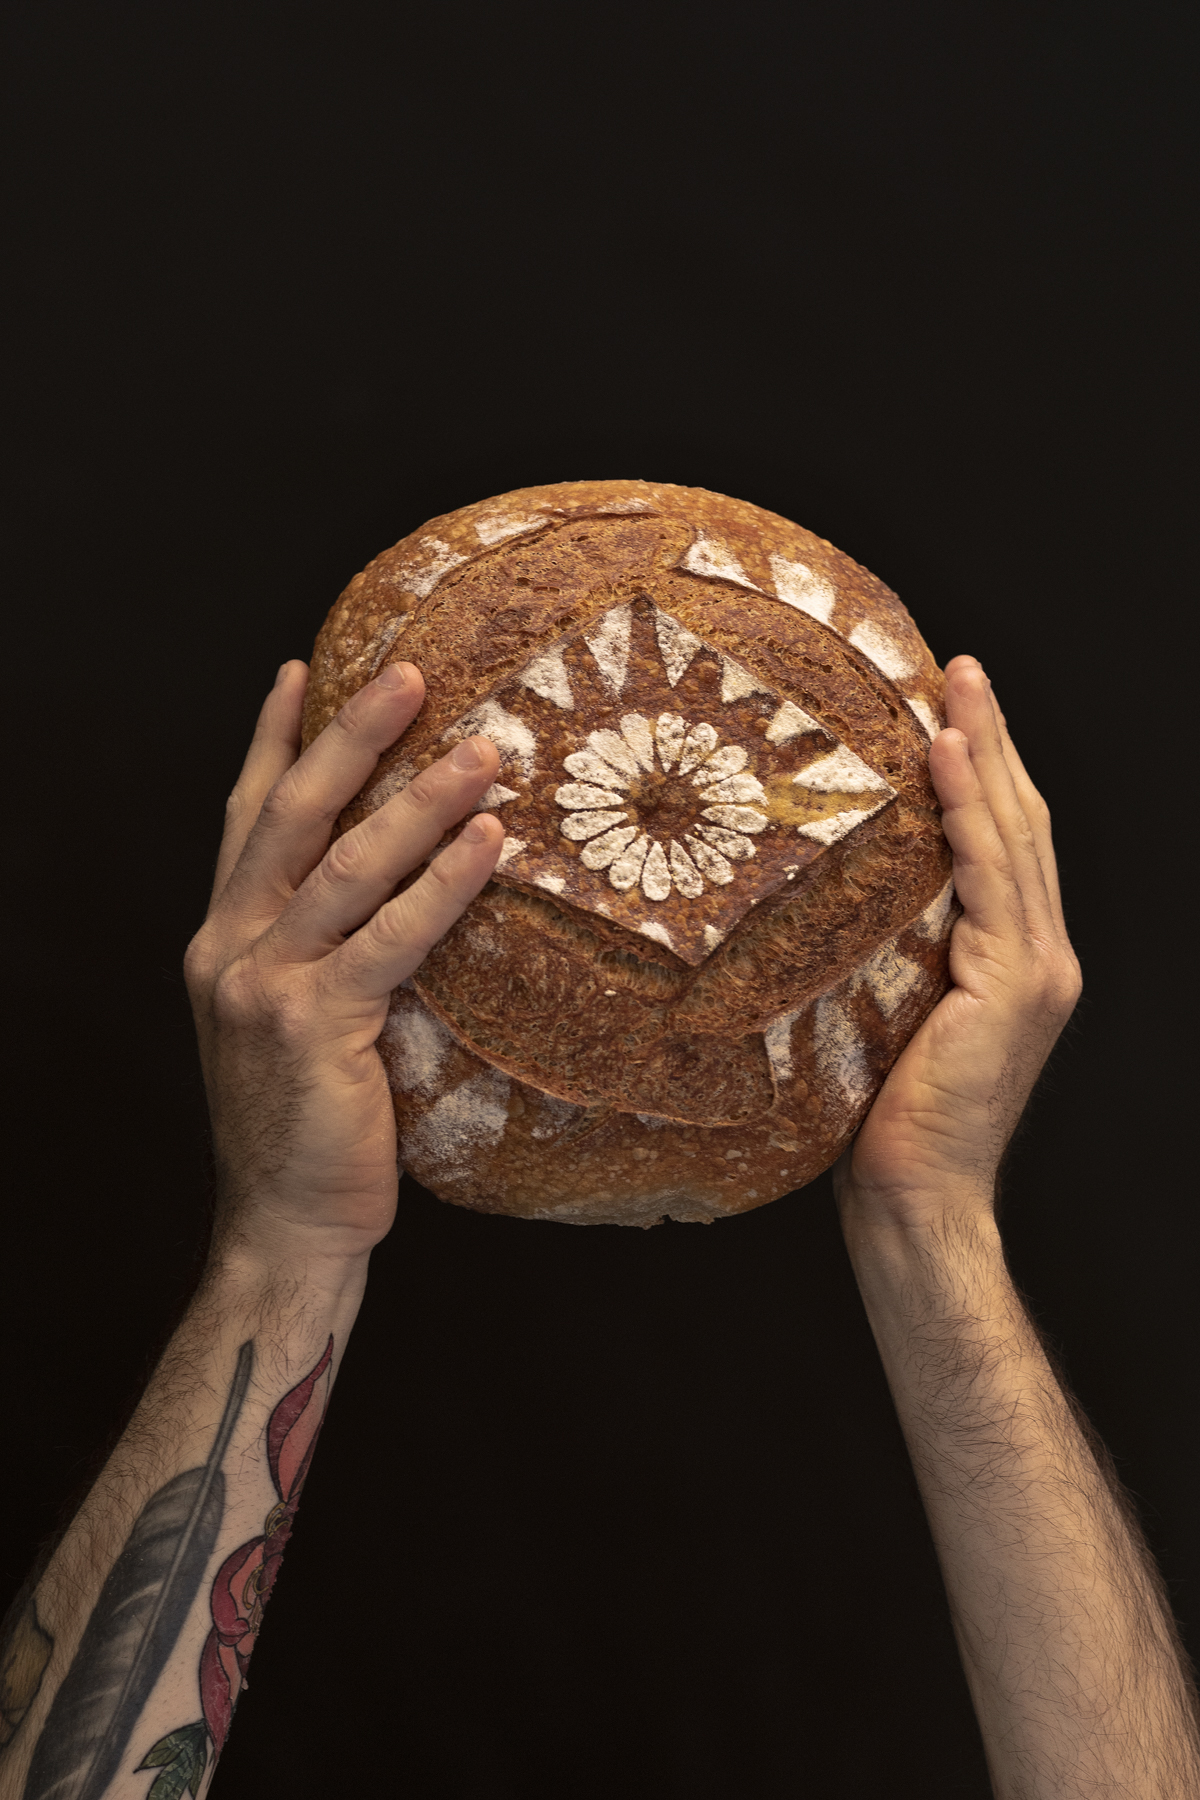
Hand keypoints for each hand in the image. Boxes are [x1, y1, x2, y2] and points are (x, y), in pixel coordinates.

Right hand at [184, 660, 503, 1266]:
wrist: (284, 1224)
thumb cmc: (307, 1123)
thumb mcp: (291, 1018)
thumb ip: (319, 949)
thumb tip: (396, 882)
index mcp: (223, 939)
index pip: (245, 818)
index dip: (272, 741)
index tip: (302, 670)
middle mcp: (230, 948)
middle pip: (291, 816)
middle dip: (350, 737)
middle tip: (410, 672)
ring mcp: (265, 985)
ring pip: (344, 864)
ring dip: (418, 799)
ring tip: (481, 751)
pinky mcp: (314, 1025)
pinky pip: (390, 938)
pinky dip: (442, 885)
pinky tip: (486, 844)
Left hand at [835, 656, 1081, 1236]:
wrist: (912, 1197)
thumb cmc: (881, 1119)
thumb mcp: (883, 1011)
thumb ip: (886, 949)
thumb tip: (822, 893)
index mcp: (1015, 959)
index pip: (1005, 843)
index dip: (984, 770)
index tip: (950, 709)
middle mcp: (1041, 954)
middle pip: (1021, 821)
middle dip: (993, 739)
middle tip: (959, 669)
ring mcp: (1036, 967)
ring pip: (1014, 833)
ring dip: (985, 750)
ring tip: (957, 684)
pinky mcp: (1012, 983)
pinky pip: (989, 874)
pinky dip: (968, 809)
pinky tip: (943, 755)